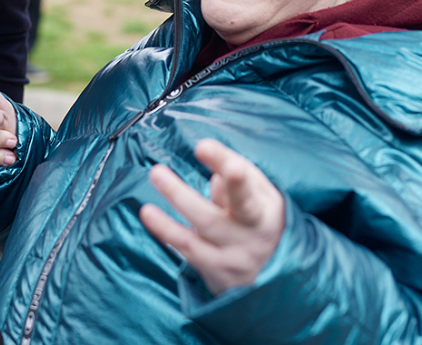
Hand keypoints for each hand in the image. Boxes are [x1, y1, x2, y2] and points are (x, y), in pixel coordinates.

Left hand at [138, 139, 284, 295]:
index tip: (203, 147)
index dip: (226, 168)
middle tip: (158, 171)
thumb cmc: (259, 219)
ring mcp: (232, 258)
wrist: (272, 274)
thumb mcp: (260, 197)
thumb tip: (216, 176)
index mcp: (266, 213)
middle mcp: (251, 237)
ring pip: (198, 234)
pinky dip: (167, 230)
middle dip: (184, 195)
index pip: (245, 190)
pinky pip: (188, 250)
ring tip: (153, 186)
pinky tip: (149, 214)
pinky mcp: (215, 272)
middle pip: (218, 216)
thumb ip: (239, 181)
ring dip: (172, 210)